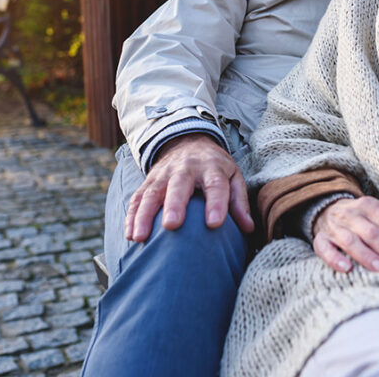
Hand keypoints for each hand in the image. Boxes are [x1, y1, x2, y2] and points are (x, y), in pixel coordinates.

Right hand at [124, 133, 254, 241]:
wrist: (189, 142)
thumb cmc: (215, 167)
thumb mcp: (233, 177)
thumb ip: (239, 201)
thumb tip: (248, 228)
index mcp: (212, 168)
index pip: (216, 185)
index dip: (216, 203)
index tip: (214, 224)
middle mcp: (186, 169)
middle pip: (179, 185)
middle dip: (174, 205)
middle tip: (172, 225)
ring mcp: (164, 174)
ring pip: (152, 193)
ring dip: (144, 215)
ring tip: (140, 237)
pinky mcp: (148, 181)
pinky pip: (137, 198)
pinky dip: (132, 216)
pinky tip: (130, 234)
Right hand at [312, 196, 378, 273]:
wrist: (325, 209)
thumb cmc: (361, 218)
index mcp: (370, 206)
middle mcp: (352, 215)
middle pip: (373, 233)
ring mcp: (334, 227)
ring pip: (351, 241)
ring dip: (367, 255)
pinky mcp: (320, 239)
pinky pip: (324, 248)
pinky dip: (335, 258)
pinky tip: (347, 269)